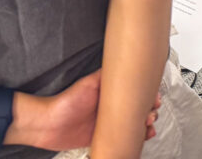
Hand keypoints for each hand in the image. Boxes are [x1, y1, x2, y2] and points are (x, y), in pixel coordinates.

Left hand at [6, 72, 162, 150]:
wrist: (47, 125)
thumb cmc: (65, 103)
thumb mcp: (89, 83)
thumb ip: (105, 74)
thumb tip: (122, 61)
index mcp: (110, 95)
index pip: (135, 94)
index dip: (148, 96)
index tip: (154, 98)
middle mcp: (111, 109)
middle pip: (137, 110)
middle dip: (149, 112)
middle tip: (150, 115)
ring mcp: (108, 124)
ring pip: (133, 125)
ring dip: (144, 127)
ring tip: (148, 128)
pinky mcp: (102, 138)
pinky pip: (122, 140)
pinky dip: (132, 140)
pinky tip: (138, 139)